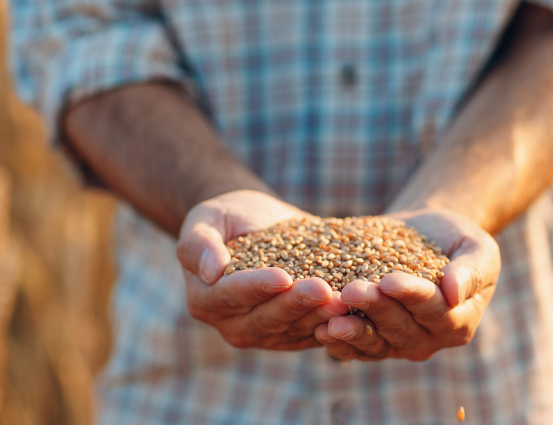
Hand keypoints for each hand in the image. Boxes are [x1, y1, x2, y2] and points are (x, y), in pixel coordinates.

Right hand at [176, 190, 347, 349]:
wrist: (259, 224)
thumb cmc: (229, 217)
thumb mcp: (207, 217)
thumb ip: (198, 242)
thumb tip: (210, 270)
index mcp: (205, 300)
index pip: (232, 296)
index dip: (258, 288)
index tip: (283, 276)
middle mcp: (232, 325)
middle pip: (266, 318)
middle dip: (296, 304)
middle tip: (323, 289)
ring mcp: (264, 334)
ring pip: (294, 329)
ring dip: (319, 316)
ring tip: (344, 299)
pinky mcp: (293, 334)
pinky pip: (313, 332)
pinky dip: (334, 323)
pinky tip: (354, 308)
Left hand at [313, 209, 499, 360]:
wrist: (422, 237)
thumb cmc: (454, 239)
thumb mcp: (476, 246)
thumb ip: (471, 270)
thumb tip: (454, 292)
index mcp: (459, 321)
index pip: (434, 310)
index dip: (412, 296)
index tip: (389, 280)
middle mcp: (429, 340)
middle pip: (400, 328)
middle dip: (375, 309)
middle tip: (352, 290)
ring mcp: (398, 345)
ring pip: (374, 343)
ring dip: (352, 331)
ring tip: (331, 318)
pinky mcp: (372, 341)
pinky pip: (354, 348)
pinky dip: (337, 343)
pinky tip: (318, 328)